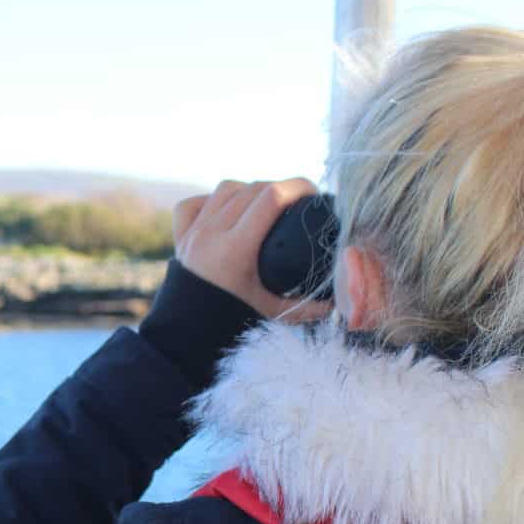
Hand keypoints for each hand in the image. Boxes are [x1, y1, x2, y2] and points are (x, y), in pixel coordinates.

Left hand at [172, 178, 333, 321]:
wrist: (186, 336)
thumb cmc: (232, 323)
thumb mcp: (274, 313)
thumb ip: (310, 306)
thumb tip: (343, 300)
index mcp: (235, 250)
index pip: (271, 198)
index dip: (297, 187)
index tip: (313, 192)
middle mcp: (211, 234)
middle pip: (252, 189)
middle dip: (280, 189)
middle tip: (297, 201)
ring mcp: (193, 233)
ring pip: (226, 189)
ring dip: (249, 190)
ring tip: (266, 203)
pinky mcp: (180, 237)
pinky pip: (193, 203)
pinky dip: (211, 200)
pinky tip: (226, 209)